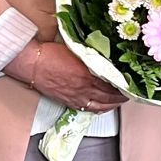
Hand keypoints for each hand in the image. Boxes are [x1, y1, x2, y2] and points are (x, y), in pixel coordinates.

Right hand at [8, 43, 125, 111]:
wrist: (32, 64)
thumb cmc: (49, 54)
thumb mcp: (75, 51)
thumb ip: (91, 58)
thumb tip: (103, 60)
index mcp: (87, 74)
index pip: (111, 82)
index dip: (122, 83)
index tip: (129, 81)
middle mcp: (84, 88)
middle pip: (109, 96)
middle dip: (121, 96)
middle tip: (128, 93)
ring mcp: (76, 97)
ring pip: (101, 105)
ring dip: (113, 104)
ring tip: (119, 101)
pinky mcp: (69, 102)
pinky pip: (89, 109)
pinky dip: (99, 109)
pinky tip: (102, 107)